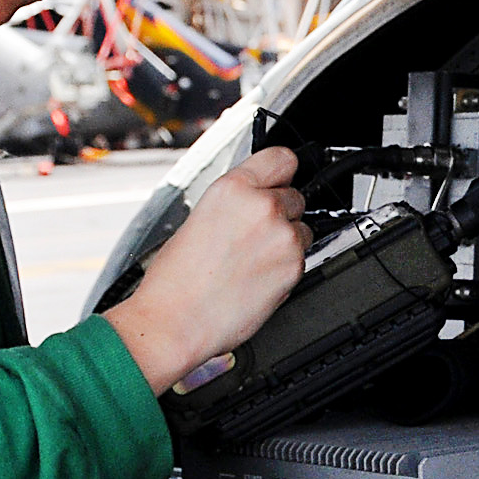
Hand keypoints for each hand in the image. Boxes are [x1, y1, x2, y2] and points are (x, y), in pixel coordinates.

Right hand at [105, 147, 311, 392]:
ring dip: (286, 241)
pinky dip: (286, 266)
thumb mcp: (198, 218)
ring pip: (303, 228)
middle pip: (295, 195)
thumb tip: (255, 197)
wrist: (175, 320)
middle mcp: (262, 206)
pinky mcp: (294, 266)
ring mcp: (282, 236)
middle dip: (281, 213)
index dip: (281, 172)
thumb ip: (235, 202)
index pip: (282, 158)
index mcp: (233, 188)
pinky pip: (302, 258)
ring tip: (253, 261)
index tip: (280, 179)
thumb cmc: (175, 279)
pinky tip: (258, 277)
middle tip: (255, 236)